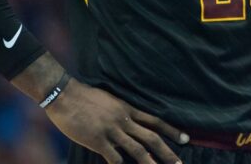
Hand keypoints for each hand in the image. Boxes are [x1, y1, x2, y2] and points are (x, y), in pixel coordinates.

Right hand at [46, 78, 188, 163]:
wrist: (64, 94)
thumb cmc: (84, 97)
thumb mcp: (109, 102)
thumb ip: (121, 114)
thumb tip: (129, 126)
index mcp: (127, 109)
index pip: (155, 121)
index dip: (172, 130)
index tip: (186, 139)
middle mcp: (124, 120)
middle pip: (151, 137)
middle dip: (167, 152)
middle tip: (179, 163)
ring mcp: (111, 130)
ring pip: (137, 149)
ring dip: (150, 163)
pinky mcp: (97, 140)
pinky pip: (113, 157)